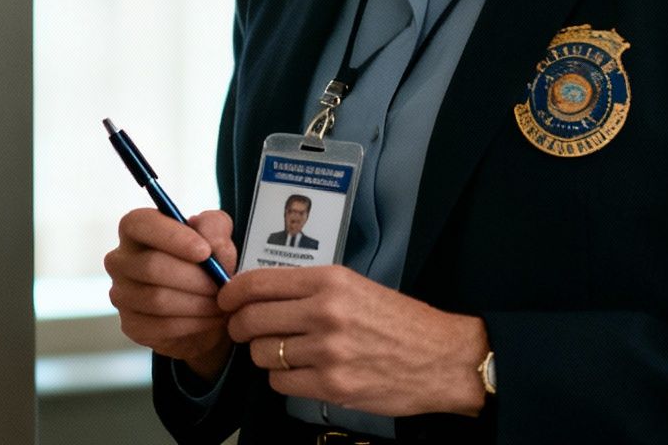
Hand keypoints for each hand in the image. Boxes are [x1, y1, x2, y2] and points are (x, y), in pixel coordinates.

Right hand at [105, 208, 237, 377]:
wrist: (204, 307)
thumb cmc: (205, 263)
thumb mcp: (217, 237)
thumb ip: (214, 228)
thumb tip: (209, 244)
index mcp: (135, 229)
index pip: (139, 224)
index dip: (172, 236)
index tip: (205, 252)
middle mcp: (119, 260)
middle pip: (151, 266)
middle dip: (193, 278)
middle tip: (221, 285)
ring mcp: (121, 294)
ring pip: (157, 299)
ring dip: (196, 303)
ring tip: (221, 303)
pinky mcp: (130, 325)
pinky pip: (161, 326)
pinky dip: (192, 324)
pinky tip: (210, 319)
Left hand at [219, 265, 488, 417]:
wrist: (441, 358)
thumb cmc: (399, 321)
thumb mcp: (354, 286)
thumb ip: (307, 288)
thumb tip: (258, 292)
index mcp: (329, 281)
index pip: (257, 283)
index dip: (231, 293)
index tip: (226, 300)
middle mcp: (325, 313)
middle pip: (251, 319)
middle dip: (239, 326)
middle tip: (243, 330)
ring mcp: (328, 352)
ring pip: (263, 353)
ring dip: (264, 354)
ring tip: (282, 351)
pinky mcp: (332, 386)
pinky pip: (280, 383)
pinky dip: (282, 379)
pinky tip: (300, 372)